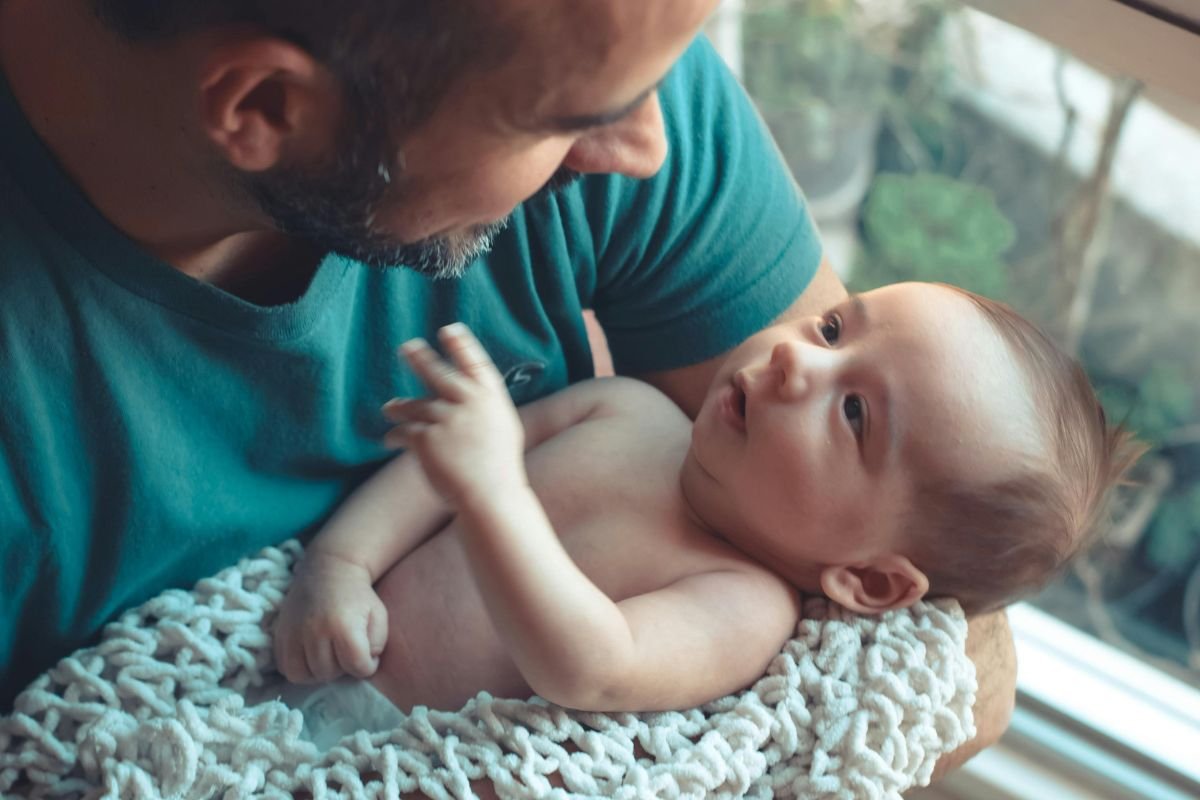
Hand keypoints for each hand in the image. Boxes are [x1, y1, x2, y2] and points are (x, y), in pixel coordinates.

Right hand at [273, 552, 388, 682]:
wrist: (330, 571)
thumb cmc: (359, 596)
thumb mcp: (379, 615)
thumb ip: (378, 644)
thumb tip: (363, 665)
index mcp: (344, 626)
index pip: (357, 667)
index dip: (367, 665)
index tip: (368, 655)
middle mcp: (316, 630)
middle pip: (329, 673)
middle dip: (342, 668)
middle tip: (346, 652)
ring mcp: (294, 632)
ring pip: (304, 675)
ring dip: (319, 671)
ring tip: (329, 656)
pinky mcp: (280, 633)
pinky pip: (286, 667)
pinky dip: (299, 668)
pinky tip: (312, 656)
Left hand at [383, 323, 526, 506]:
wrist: (491, 495)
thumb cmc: (500, 469)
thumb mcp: (503, 429)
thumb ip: (484, 410)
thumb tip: (466, 399)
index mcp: (491, 399)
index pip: (475, 363)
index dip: (461, 345)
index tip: (449, 329)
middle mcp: (469, 402)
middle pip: (439, 373)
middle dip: (420, 358)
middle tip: (407, 347)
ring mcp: (446, 418)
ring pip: (414, 405)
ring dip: (399, 407)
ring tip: (390, 407)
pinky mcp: (426, 438)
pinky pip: (405, 432)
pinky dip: (396, 436)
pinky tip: (390, 440)